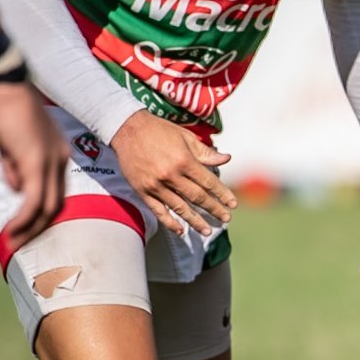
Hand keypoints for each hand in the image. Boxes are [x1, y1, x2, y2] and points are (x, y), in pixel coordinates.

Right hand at [0, 84, 66, 250]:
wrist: (3, 84)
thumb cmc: (3, 108)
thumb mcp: (11, 144)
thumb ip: (16, 166)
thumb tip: (17, 186)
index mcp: (57, 152)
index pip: (56, 190)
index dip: (42, 212)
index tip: (27, 226)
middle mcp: (60, 158)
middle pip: (57, 202)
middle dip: (39, 226)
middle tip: (21, 242)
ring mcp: (50, 160)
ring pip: (48, 206)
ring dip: (31, 228)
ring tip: (14, 242)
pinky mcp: (36, 162)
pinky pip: (34, 200)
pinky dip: (25, 219)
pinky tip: (13, 231)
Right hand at [109, 110, 234, 235]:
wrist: (126, 129)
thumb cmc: (159, 130)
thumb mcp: (186, 137)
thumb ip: (206, 153)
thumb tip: (227, 159)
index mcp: (184, 161)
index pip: (209, 183)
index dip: (222, 194)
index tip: (232, 204)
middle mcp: (171, 175)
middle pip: (197, 197)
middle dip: (214, 209)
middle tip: (226, 218)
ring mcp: (155, 185)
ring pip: (179, 207)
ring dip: (195, 221)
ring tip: (207, 231)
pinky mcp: (142, 191)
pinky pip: (158, 210)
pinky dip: (169, 221)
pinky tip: (180, 230)